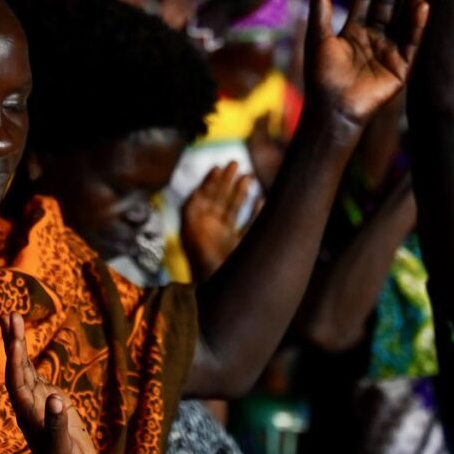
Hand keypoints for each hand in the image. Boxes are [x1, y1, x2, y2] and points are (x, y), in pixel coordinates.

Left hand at [3, 313, 95, 453]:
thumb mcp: (63, 448)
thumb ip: (58, 424)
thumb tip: (56, 398)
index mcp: (28, 414)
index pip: (17, 381)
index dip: (14, 360)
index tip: (14, 337)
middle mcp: (29, 404)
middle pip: (17, 368)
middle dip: (13, 343)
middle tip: (9, 315)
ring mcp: (39, 403)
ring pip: (25, 368)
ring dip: (18, 345)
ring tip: (12, 319)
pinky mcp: (51, 404)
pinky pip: (36, 376)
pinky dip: (29, 359)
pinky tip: (22, 347)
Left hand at [180, 161, 254, 277]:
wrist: (219, 291)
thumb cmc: (203, 262)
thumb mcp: (192, 233)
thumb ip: (192, 211)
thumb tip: (196, 191)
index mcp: (199, 225)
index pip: (204, 198)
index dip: (210, 182)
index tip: (218, 166)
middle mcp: (212, 230)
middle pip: (220, 200)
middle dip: (226, 181)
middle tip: (234, 162)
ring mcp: (228, 239)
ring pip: (235, 210)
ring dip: (241, 193)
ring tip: (248, 176)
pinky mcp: (243, 249)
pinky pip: (250, 226)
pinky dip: (256, 212)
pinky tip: (262, 200)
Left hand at [303, 0, 431, 127]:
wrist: (331, 109)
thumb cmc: (321, 76)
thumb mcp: (318, 37)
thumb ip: (320, 8)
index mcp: (355, 29)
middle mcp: (376, 36)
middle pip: (388, 0)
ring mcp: (390, 50)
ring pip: (404, 16)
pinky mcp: (401, 67)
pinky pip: (411, 42)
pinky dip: (417, 24)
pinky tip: (423, 5)